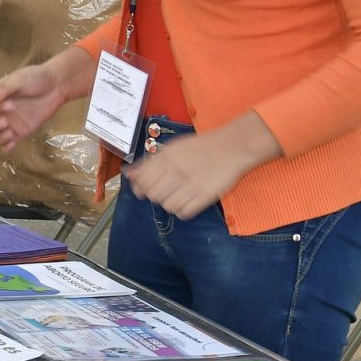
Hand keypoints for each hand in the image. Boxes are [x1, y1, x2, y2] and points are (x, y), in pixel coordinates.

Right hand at [0, 48, 92, 152]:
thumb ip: (3, 89)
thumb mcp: (18, 80)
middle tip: (6, 121)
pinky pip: (5, 146)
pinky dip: (6, 147)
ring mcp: (7, 124)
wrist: (55, 87)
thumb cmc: (35, 79)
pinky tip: (14, 142)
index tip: (10, 105)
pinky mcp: (18, 134)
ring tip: (12, 132)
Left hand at [126, 115, 279, 219]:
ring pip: (167, 206)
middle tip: (162, 191)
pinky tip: (185, 202)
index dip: (139, 188)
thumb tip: (129, 173)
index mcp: (167, 158)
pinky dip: (182, 211)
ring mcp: (192, 184)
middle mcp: (177, 171)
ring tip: (176, 196)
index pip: (142, 181)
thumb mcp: (172, 148)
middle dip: (154, 195)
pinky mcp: (206, 196)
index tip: (140, 190)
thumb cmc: (200, 147)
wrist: (231, 147)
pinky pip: (184, 213)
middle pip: (153, 195)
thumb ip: (149, 162)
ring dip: (168, 203)